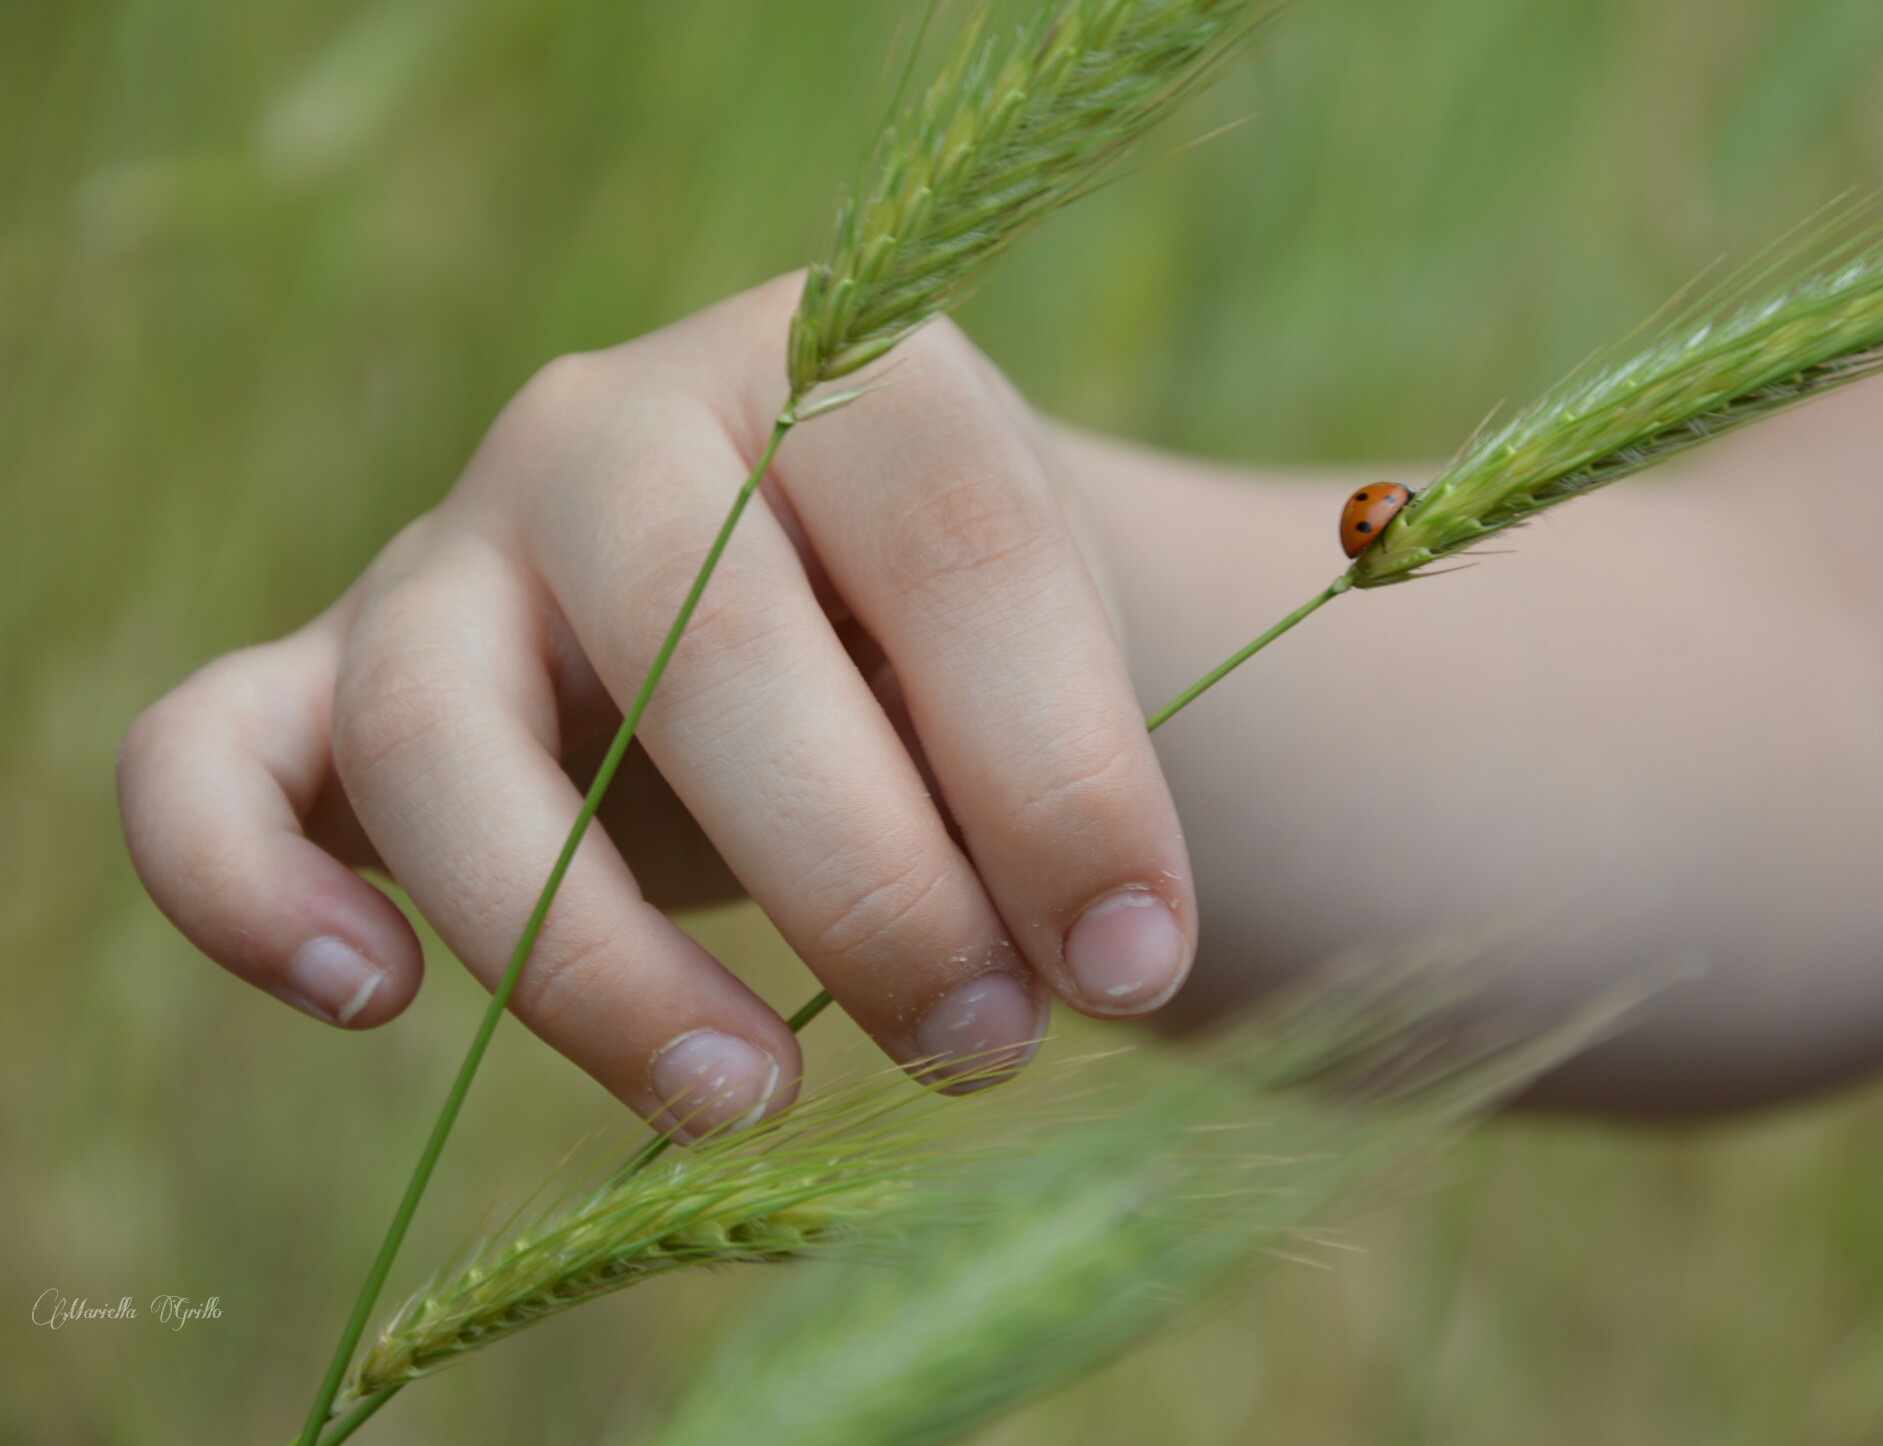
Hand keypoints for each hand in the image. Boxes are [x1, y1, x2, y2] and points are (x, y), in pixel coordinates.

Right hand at [117, 274, 1195, 1136]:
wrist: (834, 609)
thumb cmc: (961, 654)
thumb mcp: (1052, 679)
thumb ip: (1058, 789)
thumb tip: (1089, 978)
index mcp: (840, 374)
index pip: (957, 546)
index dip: (1062, 775)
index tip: (1135, 968)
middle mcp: (616, 427)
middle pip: (699, 634)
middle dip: (862, 879)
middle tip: (982, 1041)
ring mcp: (451, 543)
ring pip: (433, 726)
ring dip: (591, 955)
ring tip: (754, 1100)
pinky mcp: (327, 672)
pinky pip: (203, 759)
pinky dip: (244, 883)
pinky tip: (371, 999)